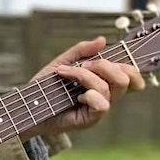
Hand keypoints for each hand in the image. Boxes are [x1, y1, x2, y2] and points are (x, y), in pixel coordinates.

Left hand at [24, 37, 144, 139]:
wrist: (28, 105)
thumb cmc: (45, 86)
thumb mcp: (62, 62)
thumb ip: (81, 51)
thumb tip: (103, 40)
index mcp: (103, 81)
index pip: (131, 75)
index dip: (129, 66)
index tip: (102, 58)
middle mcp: (105, 95)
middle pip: (126, 78)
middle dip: (104, 65)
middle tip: (82, 65)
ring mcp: (99, 108)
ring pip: (108, 88)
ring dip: (85, 76)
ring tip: (65, 74)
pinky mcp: (90, 119)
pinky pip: (103, 105)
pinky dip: (90, 95)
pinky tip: (75, 97)